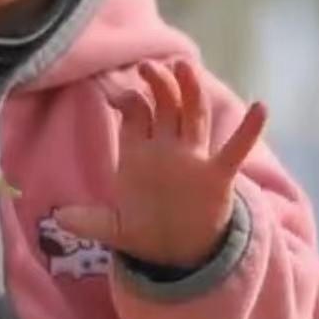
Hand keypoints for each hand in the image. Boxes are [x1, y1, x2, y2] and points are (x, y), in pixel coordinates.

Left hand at [55, 59, 266, 268]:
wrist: (176, 253)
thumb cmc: (145, 230)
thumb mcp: (115, 228)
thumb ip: (89, 221)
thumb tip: (58, 218)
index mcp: (139, 152)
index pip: (134, 114)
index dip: (127, 98)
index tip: (114, 88)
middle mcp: (167, 149)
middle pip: (164, 105)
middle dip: (158, 84)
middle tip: (148, 66)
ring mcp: (194, 159)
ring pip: (193, 115)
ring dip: (190, 91)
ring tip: (186, 68)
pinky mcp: (217, 176)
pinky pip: (234, 150)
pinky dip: (248, 131)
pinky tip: (261, 108)